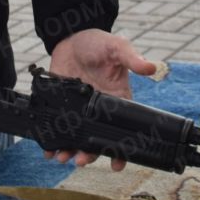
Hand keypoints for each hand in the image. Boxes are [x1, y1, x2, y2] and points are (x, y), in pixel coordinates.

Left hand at [46, 29, 158, 169]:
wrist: (71, 36)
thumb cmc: (98, 43)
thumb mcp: (117, 48)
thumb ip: (131, 58)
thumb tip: (151, 67)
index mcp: (116, 100)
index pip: (121, 129)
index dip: (120, 149)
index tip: (118, 164)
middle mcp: (97, 110)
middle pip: (96, 139)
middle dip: (90, 154)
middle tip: (82, 160)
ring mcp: (78, 110)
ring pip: (76, 137)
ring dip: (70, 151)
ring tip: (62, 158)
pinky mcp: (61, 106)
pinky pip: (58, 127)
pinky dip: (52, 141)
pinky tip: (48, 151)